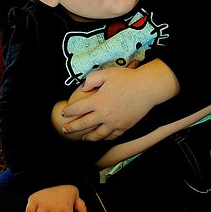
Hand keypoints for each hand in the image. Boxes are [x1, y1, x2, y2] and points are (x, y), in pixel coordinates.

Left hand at [57, 59, 178, 140]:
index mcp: (98, 101)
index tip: (63, 114)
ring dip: (88, 137)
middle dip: (72, 128)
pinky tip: (101, 137)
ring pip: (97, 135)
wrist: (148, 88)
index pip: (78, 109)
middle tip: (65, 130)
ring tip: (83, 138)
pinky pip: (112, 136)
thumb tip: (83, 88)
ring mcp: (115, 122)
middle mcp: (104, 114)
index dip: (68, 112)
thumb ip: (92, 79)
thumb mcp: (107, 73)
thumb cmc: (128, 78)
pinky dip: (104, 138)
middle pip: (83, 124)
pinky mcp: (124, 126)